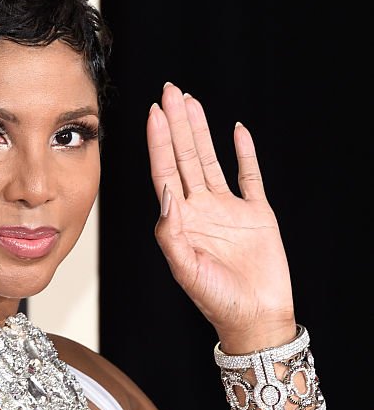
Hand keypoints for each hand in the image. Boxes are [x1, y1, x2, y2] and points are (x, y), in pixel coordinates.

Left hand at [147, 82, 295, 352]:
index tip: (153, 113)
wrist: (255, 318)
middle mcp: (201, 210)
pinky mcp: (256, 214)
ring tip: (191, 101)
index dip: (158, 142)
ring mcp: (228, 210)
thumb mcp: (185, 270)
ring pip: (211, 160)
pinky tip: (236, 131)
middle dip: (176, 124)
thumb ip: (170, 233)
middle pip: (185, 158)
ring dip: (201, 131)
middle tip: (170, 91)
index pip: (164, 172)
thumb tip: (165, 193)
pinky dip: (244, 153)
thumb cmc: (216, 301)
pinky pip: (250, 176)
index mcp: (180, 222)